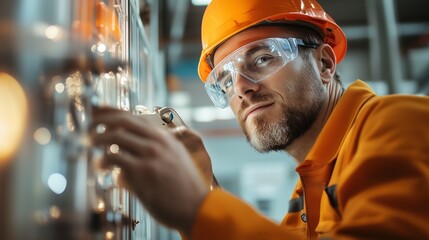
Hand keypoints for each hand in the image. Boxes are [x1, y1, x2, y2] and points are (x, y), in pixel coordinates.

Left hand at [91, 108, 208, 235]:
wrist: (197, 208)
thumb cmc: (184, 191)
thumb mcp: (174, 165)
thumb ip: (151, 162)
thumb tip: (120, 173)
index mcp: (166, 138)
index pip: (135, 117)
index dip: (112, 112)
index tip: (98, 112)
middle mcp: (158, 142)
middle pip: (122, 120)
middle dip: (101, 120)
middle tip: (88, 125)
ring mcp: (150, 155)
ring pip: (115, 136)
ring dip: (97, 139)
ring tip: (89, 145)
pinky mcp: (142, 171)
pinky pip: (114, 157)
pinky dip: (103, 161)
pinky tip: (100, 167)